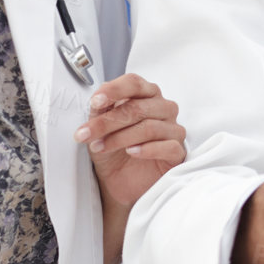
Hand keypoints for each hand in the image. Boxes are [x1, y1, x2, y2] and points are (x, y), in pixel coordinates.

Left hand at [75, 72, 186, 208]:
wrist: (120, 180)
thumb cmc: (114, 149)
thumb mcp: (100, 128)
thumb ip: (101, 110)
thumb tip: (98, 98)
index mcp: (147, 95)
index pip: (134, 83)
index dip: (114, 90)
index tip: (95, 102)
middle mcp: (163, 108)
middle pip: (138, 107)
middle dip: (107, 122)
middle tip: (85, 134)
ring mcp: (173, 129)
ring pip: (150, 127)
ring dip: (119, 138)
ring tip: (99, 147)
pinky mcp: (178, 152)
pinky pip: (168, 146)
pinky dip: (147, 149)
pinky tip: (131, 152)